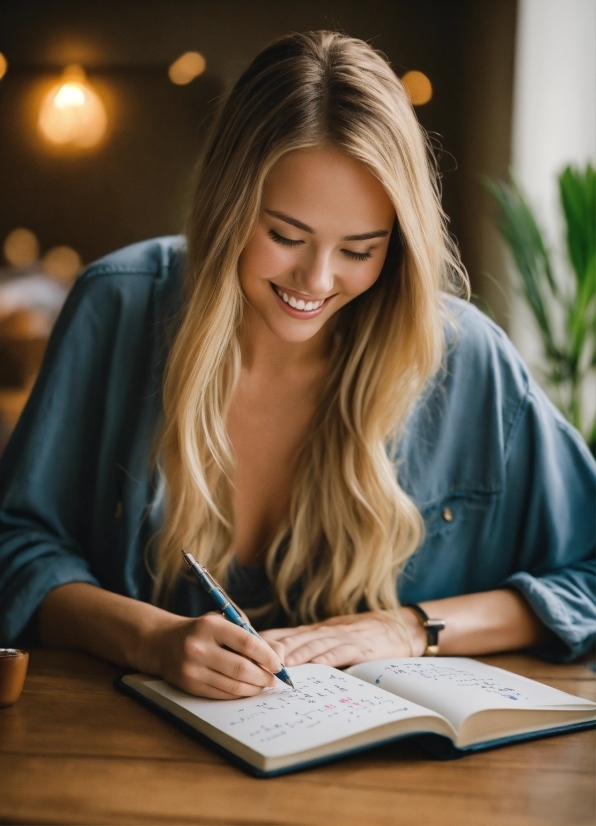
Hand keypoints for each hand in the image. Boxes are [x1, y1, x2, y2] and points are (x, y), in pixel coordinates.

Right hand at [143, 612, 285, 699]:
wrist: (163, 643)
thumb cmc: (203, 631)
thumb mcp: (224, 623)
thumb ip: (251, 636)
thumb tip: (280, 654)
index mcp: (210, 625)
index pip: (246, 642)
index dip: (267, 656)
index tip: (279, 664)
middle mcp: (199, 647)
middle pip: (241, 668)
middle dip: (264, 676)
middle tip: (275, 679)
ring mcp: (192, 669)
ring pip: (233, 685)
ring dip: (254, 688)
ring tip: (264, 684)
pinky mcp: (189, 686)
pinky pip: (222, 694)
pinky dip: (239, 694)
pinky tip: (247, 689)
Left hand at [261, 610, 425, 668]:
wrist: (400, 627)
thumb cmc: (363, 635)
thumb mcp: (333, 636)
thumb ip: (310, 645)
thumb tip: (279, 657)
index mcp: (317, 630)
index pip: (285, 633)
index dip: (264, 640)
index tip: (243, 647)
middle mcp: (325, 631)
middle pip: (294, 638)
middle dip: (272, 648)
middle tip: (252, 657)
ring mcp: (342, 637)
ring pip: (313, 645)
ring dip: (294, 654)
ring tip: (277, 663)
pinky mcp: (359, 647)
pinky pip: (339, 653)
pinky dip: (326, 659)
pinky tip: (315, 666)